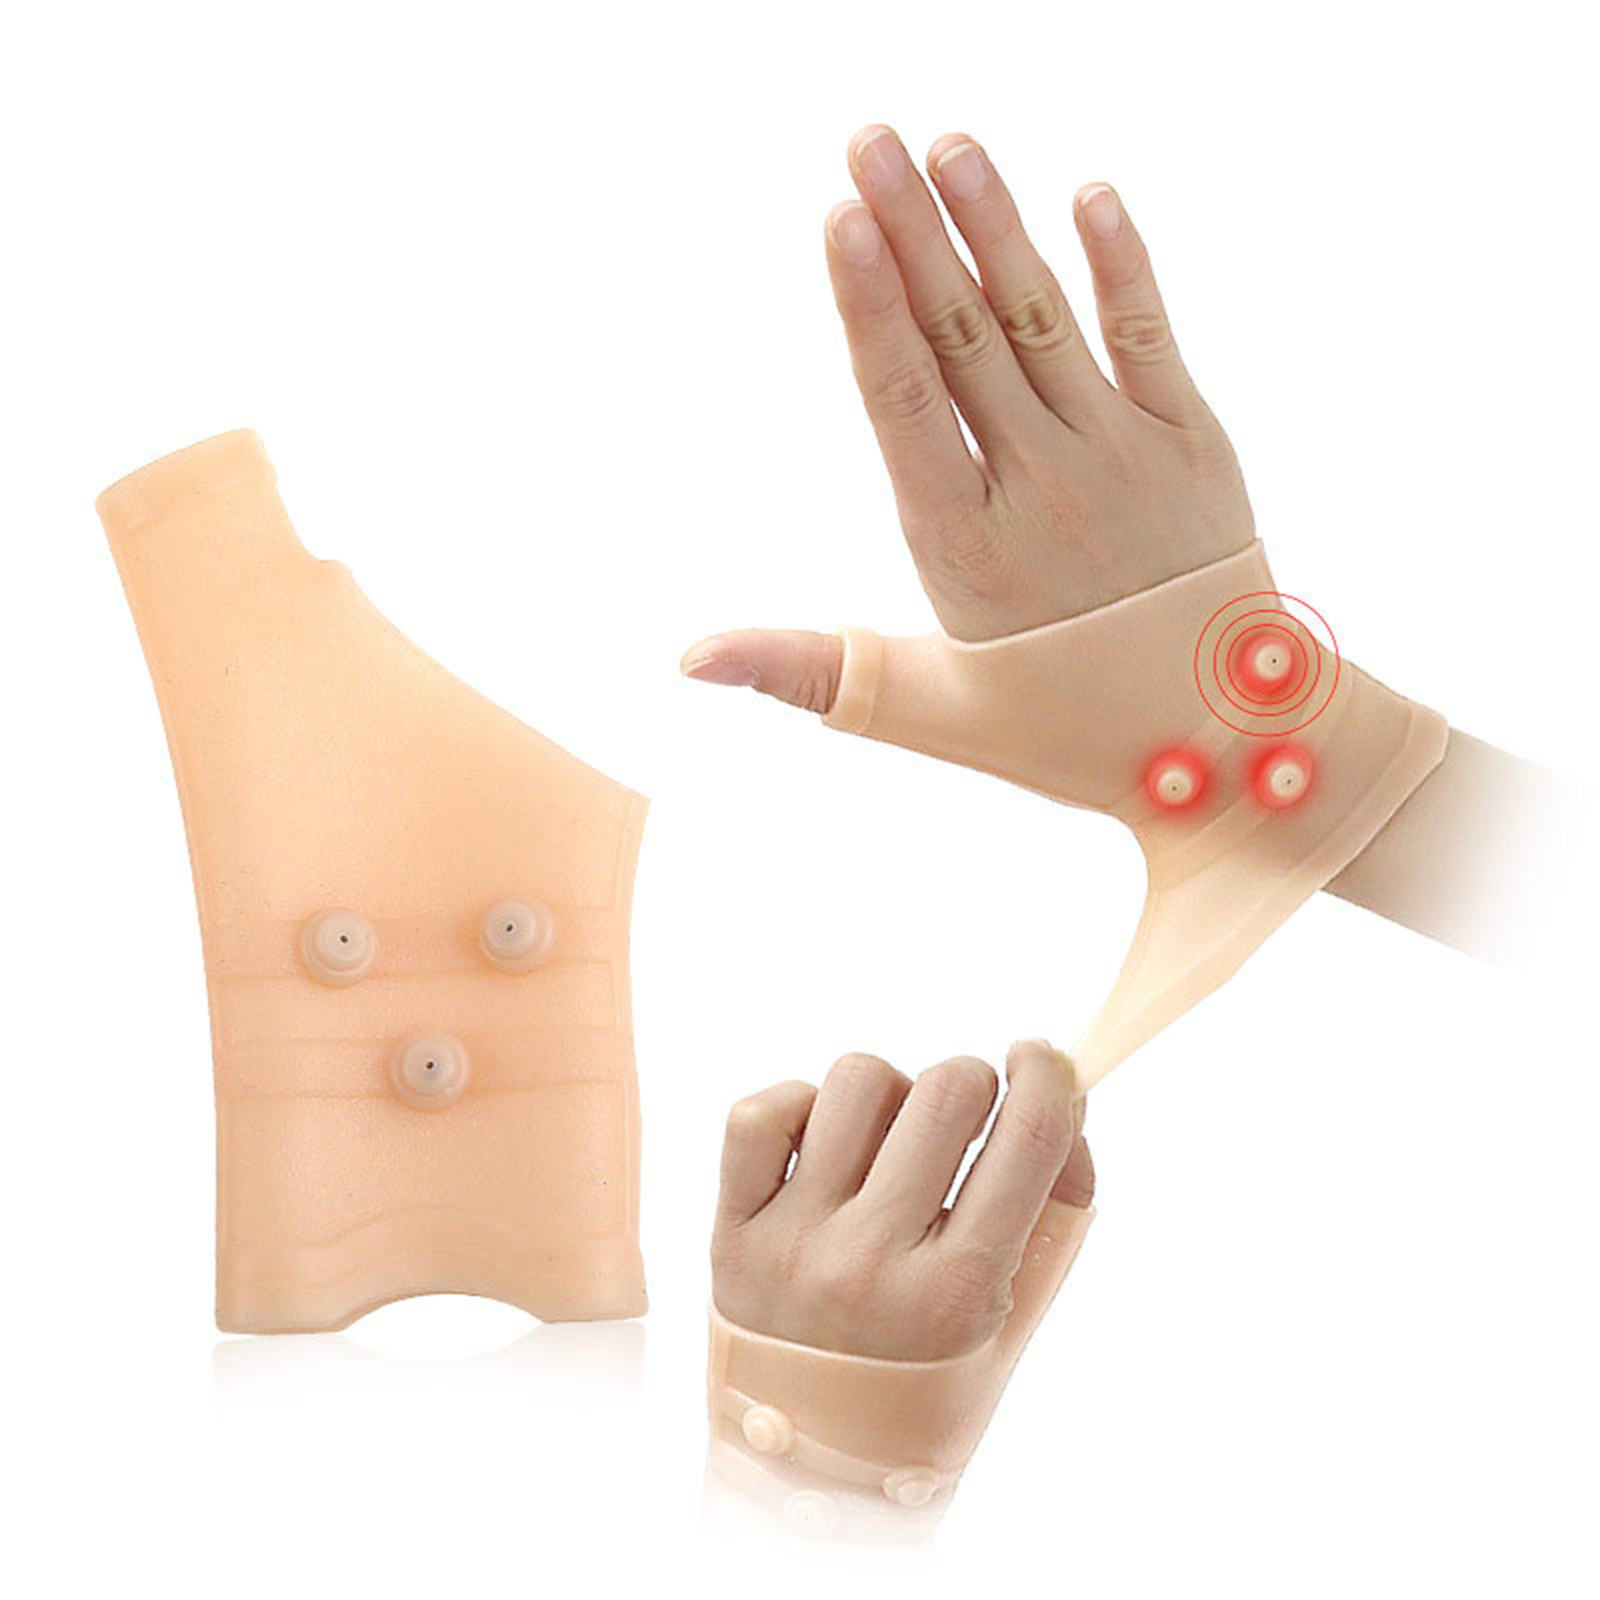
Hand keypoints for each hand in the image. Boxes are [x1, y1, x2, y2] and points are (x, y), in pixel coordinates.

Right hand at [683, 125, 1253, 703]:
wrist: (1223, 747)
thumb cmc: (1061, 730)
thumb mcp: (925, 709)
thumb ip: (807, 668)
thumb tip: (687, 659)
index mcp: (964, 545)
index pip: (903, 401)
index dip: (868, 305)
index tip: (840, 217)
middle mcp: (1042, 485)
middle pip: (961, 337)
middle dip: (910, 231)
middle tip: (867, 139)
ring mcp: (1123, 455)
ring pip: (1041, 320)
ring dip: (993, 226)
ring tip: (947, 144)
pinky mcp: (1193, 444)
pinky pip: (1151, 336)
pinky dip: (1119, 264)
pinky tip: (1086, 193)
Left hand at [712, 1041, 1092, 1361]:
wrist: (811, 1475)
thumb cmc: (928, 1389)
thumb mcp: (1013, 1323)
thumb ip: (1055, 1211)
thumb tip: (1067, 1098)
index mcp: (957, 1295)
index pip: (1027, 1137)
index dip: (1048, 1075)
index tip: (1042, 1061)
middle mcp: (871, 1263)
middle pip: (947, 1091)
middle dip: (973, 1085)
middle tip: (968, 1119)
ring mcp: (794, 1243)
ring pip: (858, 1082)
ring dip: (891, 1097)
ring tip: (888, 1145)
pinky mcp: (731, 1230)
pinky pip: (761, 1111)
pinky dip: (799, 1106)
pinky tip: (823, 1146)